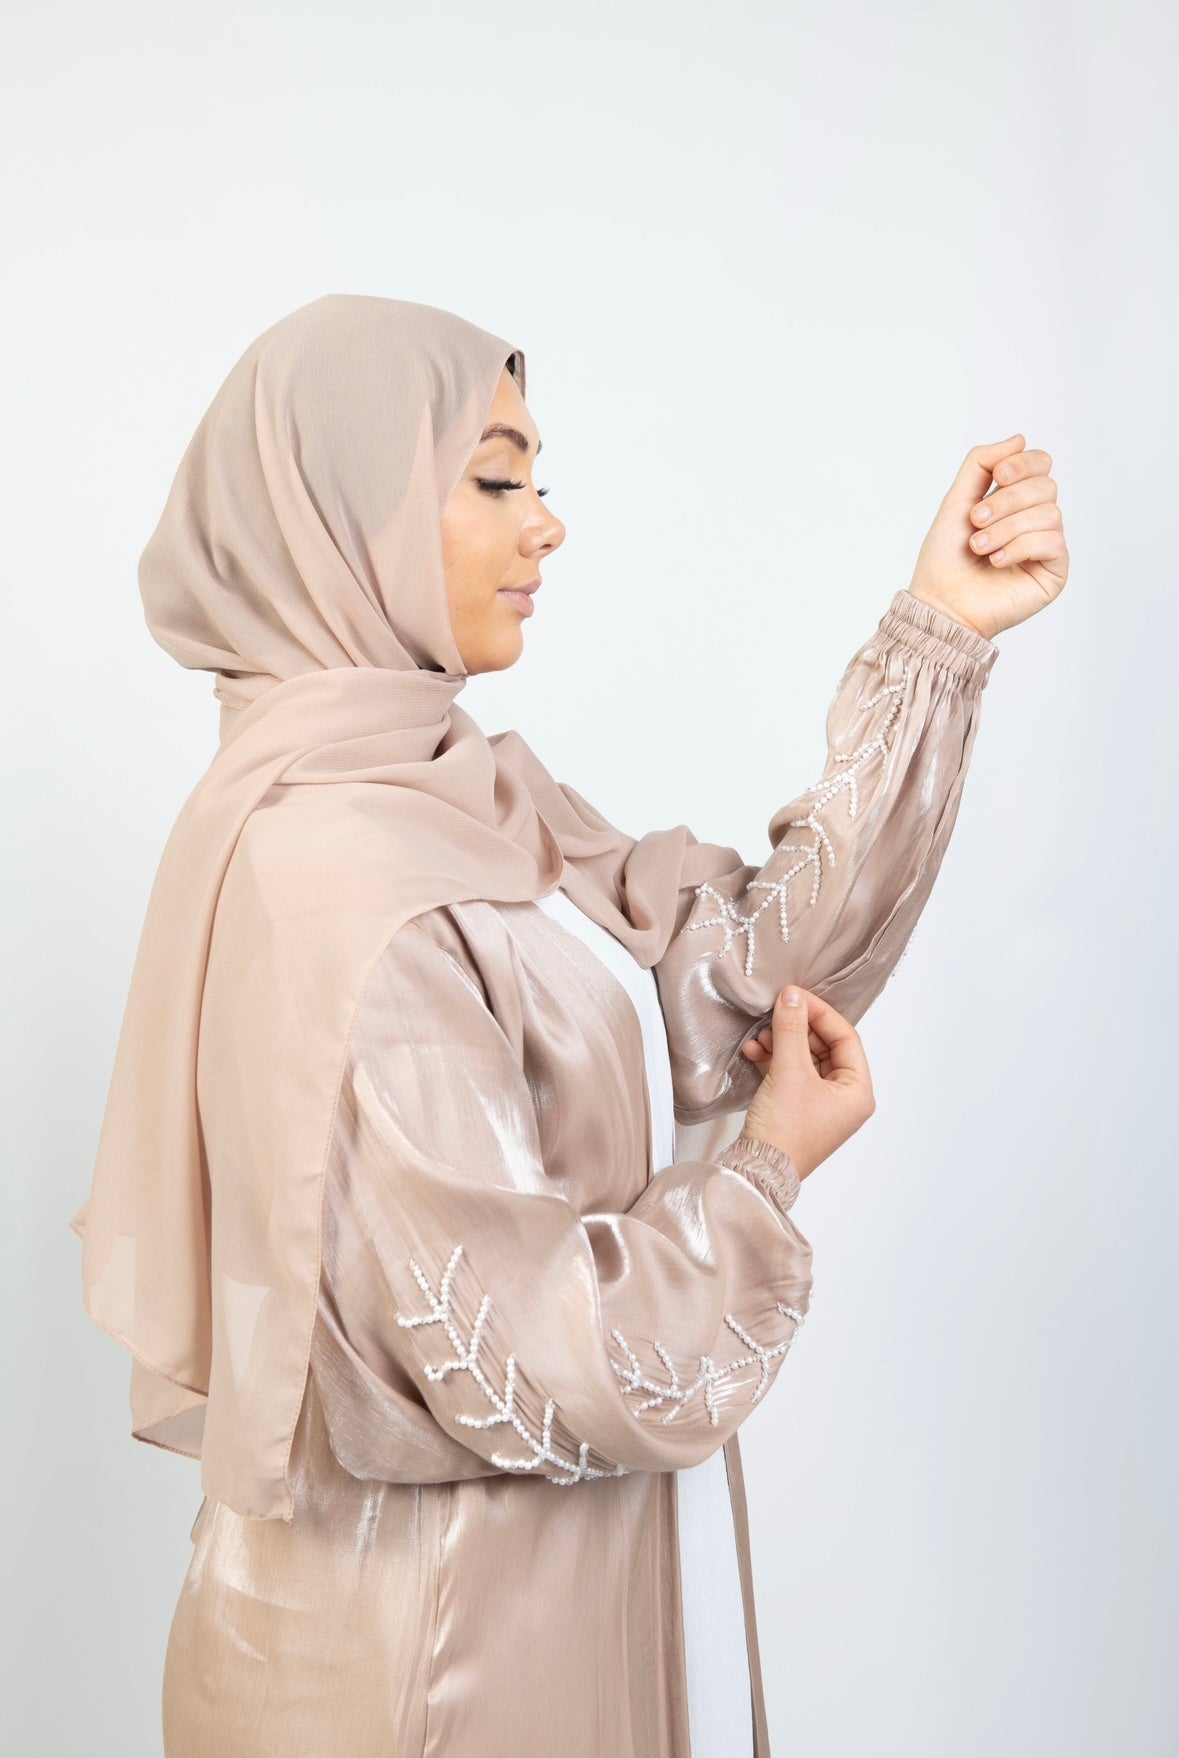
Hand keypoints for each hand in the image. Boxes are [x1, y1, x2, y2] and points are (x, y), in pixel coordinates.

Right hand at [738, 985, 874, 1178]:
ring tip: (759, 1038)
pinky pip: (791, 1074)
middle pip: (824, 1047)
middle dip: (796, 1030)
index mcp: (857, 1092)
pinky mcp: (798, 1110)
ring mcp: (821, 1105)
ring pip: (805, 1059)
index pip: (846, 1038)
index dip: (820, 1013)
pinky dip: (774, 1061)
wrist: (758, 1170)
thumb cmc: (784, 1130)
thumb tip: (792, 996)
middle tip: (774, 1015)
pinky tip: (754, 1053)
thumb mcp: (789, 1071)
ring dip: (781, 1044)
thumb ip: (791, 1029)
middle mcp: (844, 1099)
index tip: (795, 997)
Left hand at [906, 434, 1069, 641]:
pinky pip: (1052, 541)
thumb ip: (982, 463)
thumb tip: (1021, 438)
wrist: (940, 603)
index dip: (1024, 463)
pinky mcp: (1054, 572)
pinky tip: (997, 561)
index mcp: (1015, 500)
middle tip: (976, 521)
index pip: (1041, 464)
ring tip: (980, 547)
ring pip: (1049, 513)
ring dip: (1007, 528)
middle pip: (1046, 486)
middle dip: (1007, 500)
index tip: (998, 476)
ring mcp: (1047, 546)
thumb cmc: (945, 558)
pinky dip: (1020, 547)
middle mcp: (1035, 520)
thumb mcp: (957, 499)